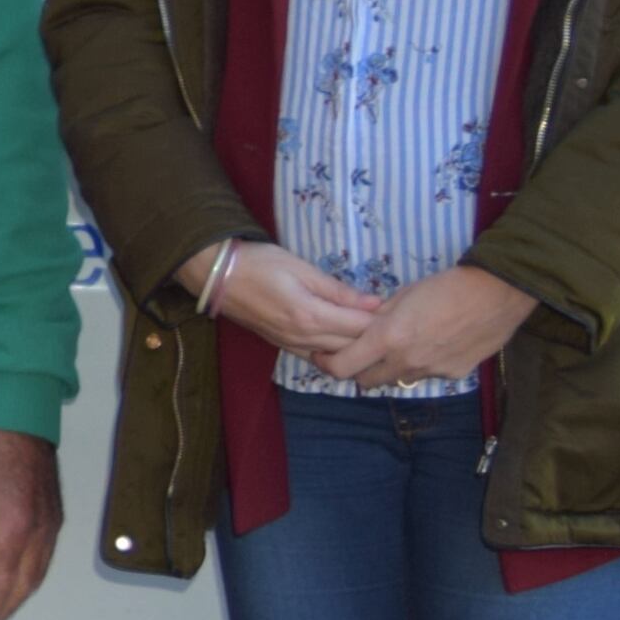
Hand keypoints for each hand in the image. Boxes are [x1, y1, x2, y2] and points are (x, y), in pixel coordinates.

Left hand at [0, 429, 60, 619]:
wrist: (21, 424)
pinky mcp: (56, 520)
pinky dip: (30, 578)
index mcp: (13, 531)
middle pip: (24, 586)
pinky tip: (14, 582)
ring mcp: (52, 528)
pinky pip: (45, 560)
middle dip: (4, 610)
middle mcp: (39, 535)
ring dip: (18, 597)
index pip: (1, 584)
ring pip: (38, 576)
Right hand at [178, 236, 378, 361]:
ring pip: (335, 356)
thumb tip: (375, 304)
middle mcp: (302, 337)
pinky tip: (345, 342)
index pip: (361, 327)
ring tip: (375, 334)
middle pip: (352, 346)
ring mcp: (290, 344)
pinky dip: (335, 351)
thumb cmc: (259, 262)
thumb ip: (339, 291)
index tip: (404, 313)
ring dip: (357, 348)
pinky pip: (316, 356)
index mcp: (311, 316)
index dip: (385, 322)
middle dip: (376, 337)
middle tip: (397, 324)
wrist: (215, 274)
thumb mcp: (302, 268)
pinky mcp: (281, 345)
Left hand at [313, 263, 539, 391]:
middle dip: (359, 369)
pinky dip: (422, 366)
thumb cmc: (446, 286)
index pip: (342, 368)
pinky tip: (433, 345)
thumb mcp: (403, 296)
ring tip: (401, 346)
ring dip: (391, 368)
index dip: (328, 364)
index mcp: (388, 338)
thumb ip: (377, 316)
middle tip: (361, 353)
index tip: (324, 356)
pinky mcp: (453, 374)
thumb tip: (359, 326)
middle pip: (366, 381)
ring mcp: (431, 371)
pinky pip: (427, 376)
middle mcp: (407, 361)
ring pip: (397, 380)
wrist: (497, 293)